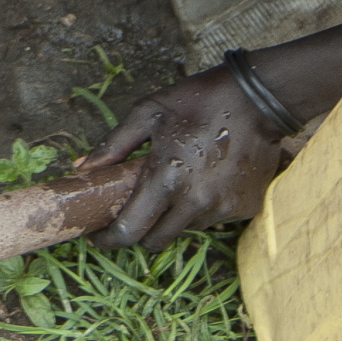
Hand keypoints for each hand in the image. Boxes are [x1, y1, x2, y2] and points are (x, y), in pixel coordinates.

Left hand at [68, 68, 287, 252]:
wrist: (259, 100)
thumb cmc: (198, 101)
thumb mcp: (148, 113)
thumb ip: (113, 145)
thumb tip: (82, 168)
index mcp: (166, 180)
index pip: (130, 231)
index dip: (108, 239)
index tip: (98, 235)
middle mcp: (195, 203)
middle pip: (156, 240)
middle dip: (139, 231)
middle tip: (134, 210)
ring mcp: (223, 209)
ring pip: (184, 230)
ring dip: (172, 217)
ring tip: (176, 184)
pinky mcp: (244, 209)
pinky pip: (212, 220)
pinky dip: (201, 208)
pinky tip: (204, 180)